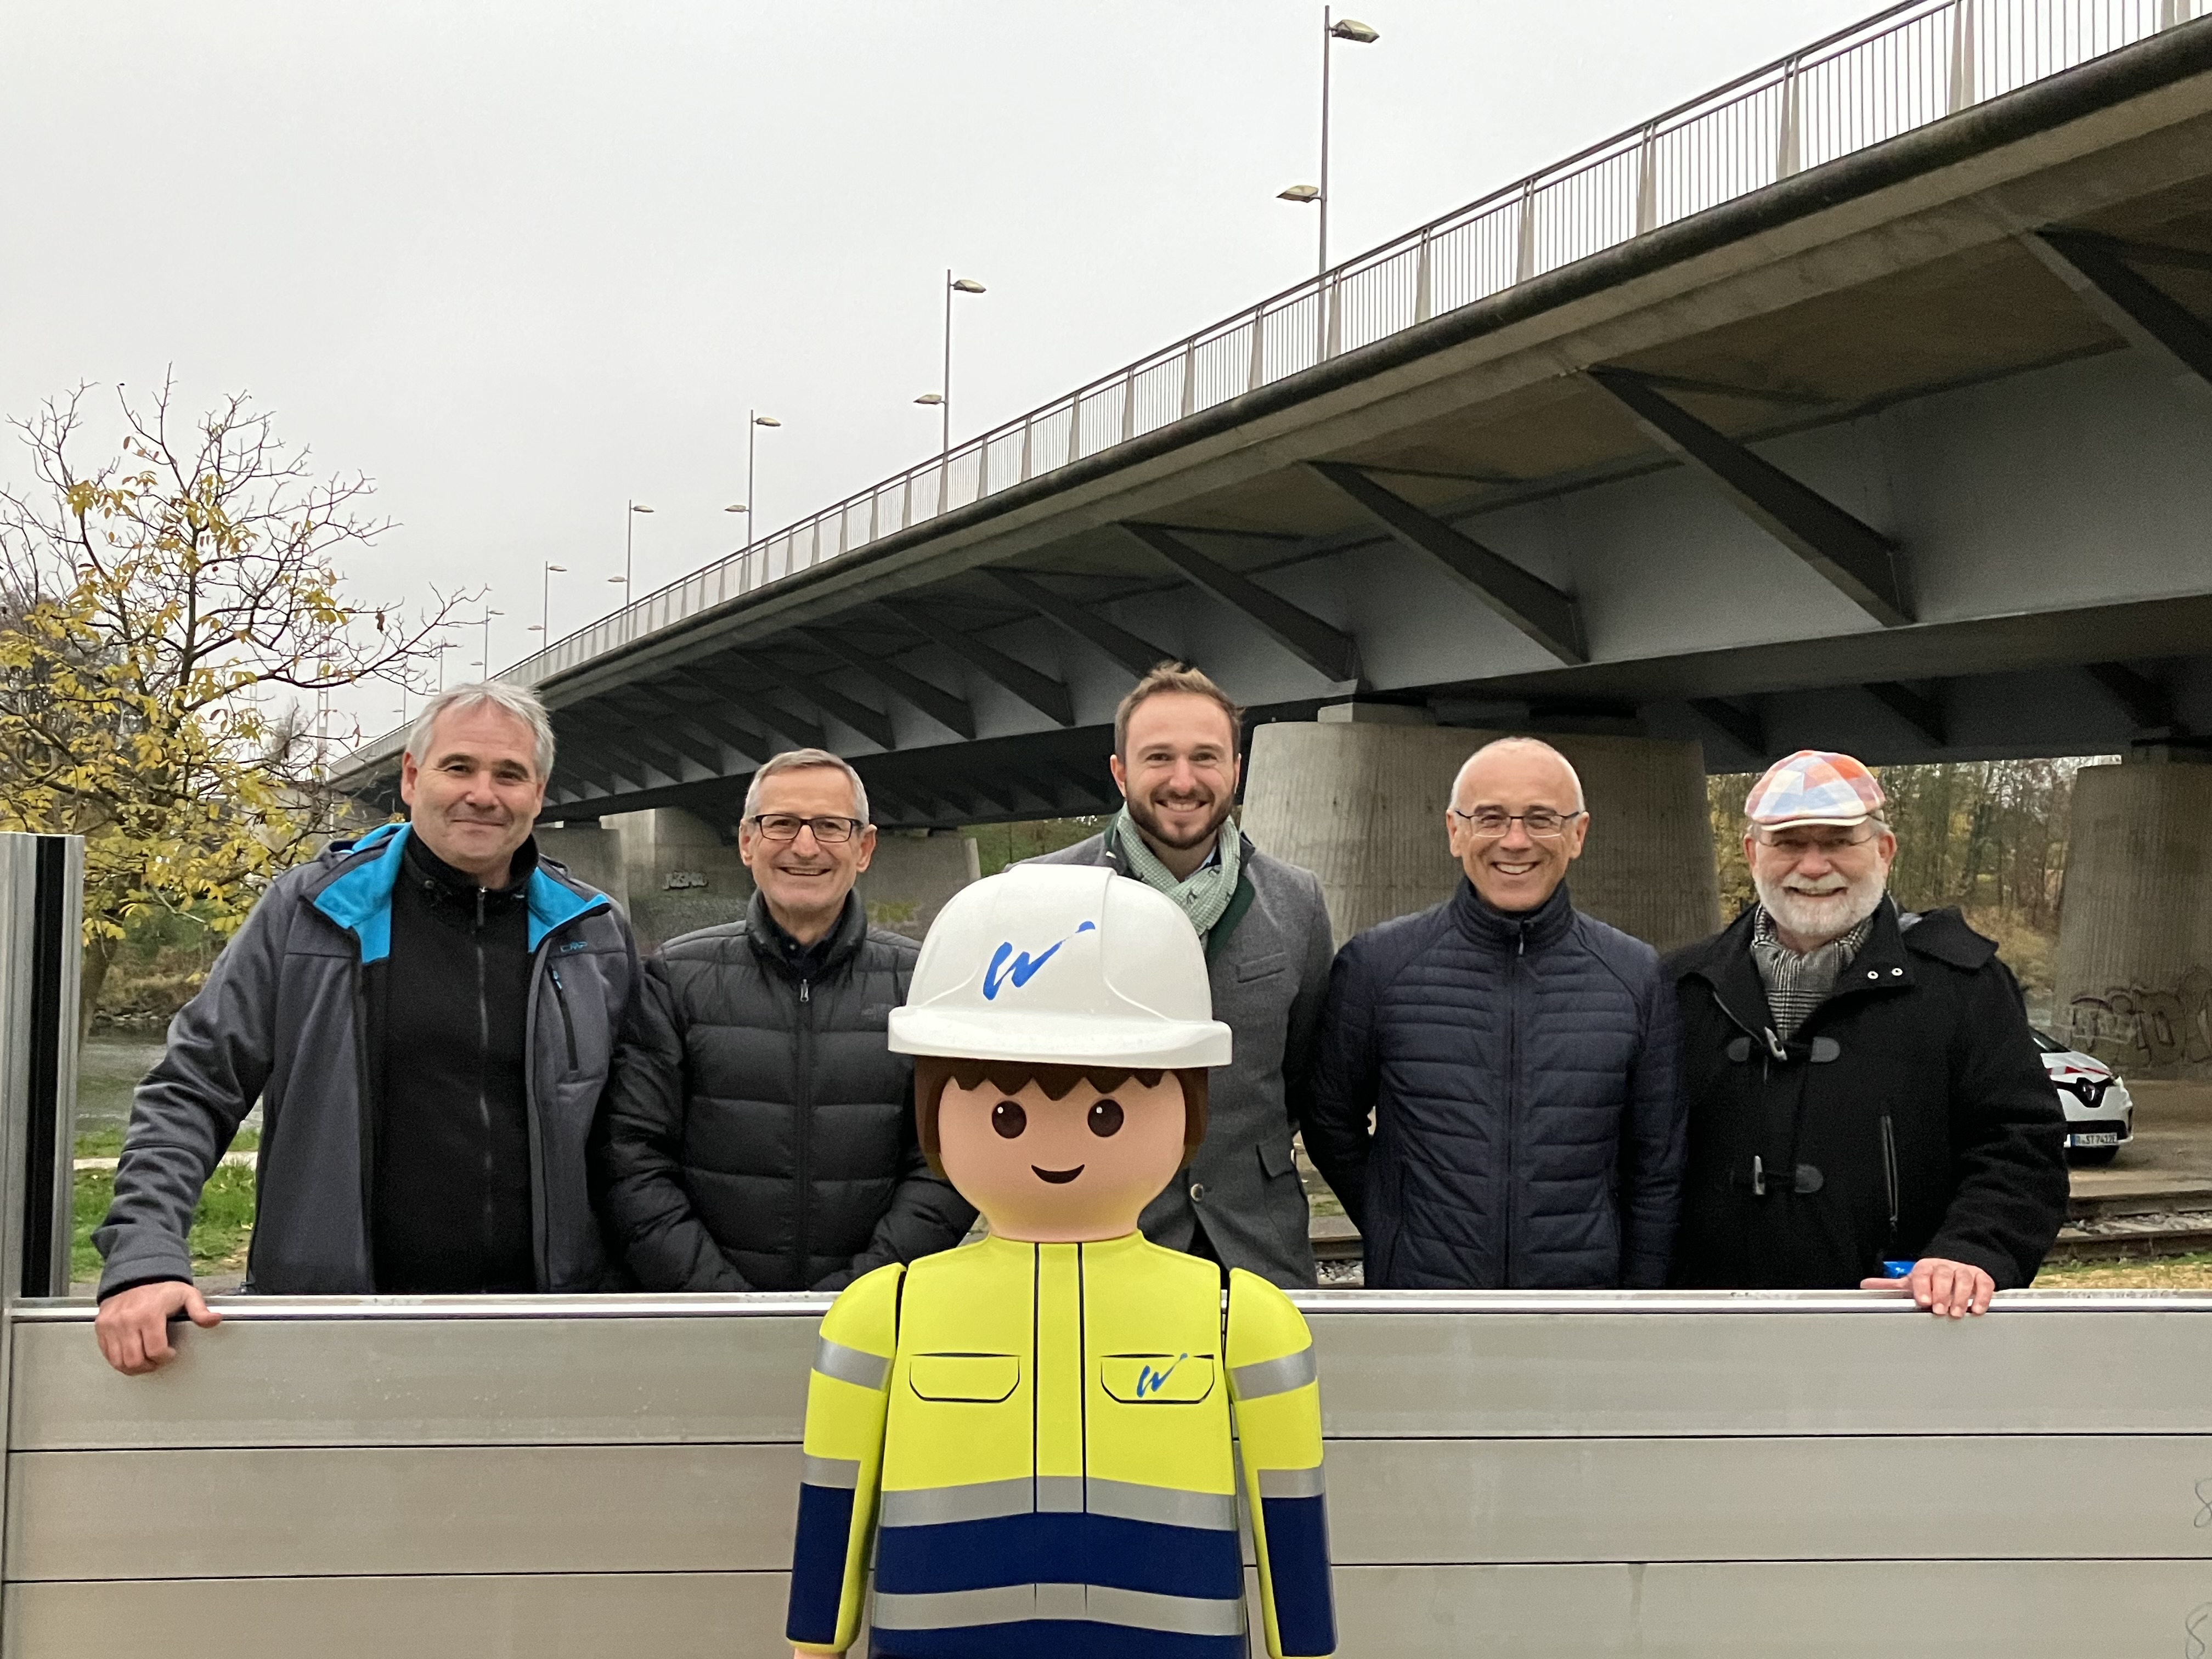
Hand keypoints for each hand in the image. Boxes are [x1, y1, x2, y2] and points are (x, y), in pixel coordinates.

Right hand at [94, 1281, 221, 1374]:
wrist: (136, 1276)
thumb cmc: (163, 1289)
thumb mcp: (187, 1295)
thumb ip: (200, 1310)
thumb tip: (215, 1319)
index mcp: (149, 1313)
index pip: (155, 1350)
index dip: (165, 1357)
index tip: (170, 1353)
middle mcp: (127, 1320)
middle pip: (135, 1360)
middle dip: (149, 1365)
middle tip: (157, 1360)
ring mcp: (111, 1325)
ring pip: (119, 1362)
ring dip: (133, 1367)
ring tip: (145, 1360)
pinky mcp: (101, 1328)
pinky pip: (107, 1354)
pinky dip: (119, 1360)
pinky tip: (131, 1355)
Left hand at [1858, 1257, 1995, 1317]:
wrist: (1956, 1266)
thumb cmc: (1931, 1280)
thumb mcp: (1912, 1282)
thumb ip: (1891, 1286)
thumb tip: (1866, 1285)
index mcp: (1926, 1267)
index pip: (1922, 1273)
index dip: (1922, 1287)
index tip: (1923, 1301)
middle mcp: (1945, 1267)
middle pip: (1943, 1274)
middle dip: (1941, 1292)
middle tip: (1939, 1310)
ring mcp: (1964, 1271)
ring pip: (1963, 1278)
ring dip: (1961, 1296)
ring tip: (1957, 1313)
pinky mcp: (1981, 1277)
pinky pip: (1984, 1284)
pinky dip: (1982, 1296)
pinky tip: (1977, 1310)